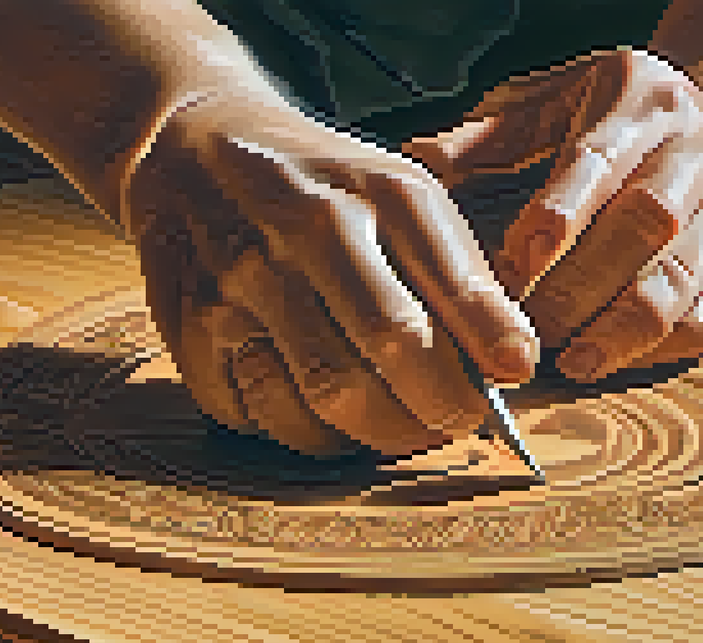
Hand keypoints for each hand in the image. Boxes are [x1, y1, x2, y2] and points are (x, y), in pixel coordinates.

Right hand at [122, 86, 540, 457]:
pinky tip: (314, 413)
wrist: (192, 147)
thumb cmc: (321, 187)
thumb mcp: (399, 196)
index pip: (447, 279)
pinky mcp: (188, 322)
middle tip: (448, 422)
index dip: (488, 341)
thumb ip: (460, 275)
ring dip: (369, 434)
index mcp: (375, 191)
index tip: (513, 377)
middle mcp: (306, 226)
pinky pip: (252, 412)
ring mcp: (240, 277)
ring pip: (320, 396)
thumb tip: (514, 366)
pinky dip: (292, 431)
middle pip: (386, 344)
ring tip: (388, 425)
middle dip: (433, 406)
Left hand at [404, 48, 702, 381]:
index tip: (511, 267)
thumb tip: (417, 158)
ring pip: (682, 278)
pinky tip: (615, 359)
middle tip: (527, 331)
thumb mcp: (562, 97)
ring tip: (572, 360)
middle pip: (644, 225)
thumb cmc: (625, 116)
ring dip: (621, 330)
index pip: (596, 161)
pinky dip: (661, 348)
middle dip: (578, 287)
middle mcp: (695, 149)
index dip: (555, 218)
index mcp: (639, 100)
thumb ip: (493, 134)